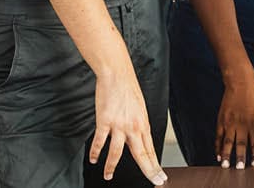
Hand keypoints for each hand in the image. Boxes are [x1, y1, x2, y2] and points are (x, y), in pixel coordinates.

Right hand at [89, 70, 166, 184]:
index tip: (160, 177)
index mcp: (143, 125)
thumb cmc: (128, 90)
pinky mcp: (105, 121)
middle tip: (154, 182)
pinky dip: (96, 152)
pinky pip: (100, 141)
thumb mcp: (139, 110)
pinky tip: (93, 159)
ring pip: (117, 152)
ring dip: (112, 167)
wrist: (118, 75)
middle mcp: (134, 127)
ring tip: (108, 176)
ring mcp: (119, 125)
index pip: (150, 150)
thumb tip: (139, 137)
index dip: (155, 165)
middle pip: (142, 154)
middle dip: (148, 171)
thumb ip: (138, 125)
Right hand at [216, 72, 253, 168]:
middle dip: (241, 157)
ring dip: (226, 154)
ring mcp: (230, 122)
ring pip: (228, 142)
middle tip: (240, 168)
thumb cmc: (253, 97)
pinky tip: (218, 155)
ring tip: (225, 165)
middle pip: (241, 143)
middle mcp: (242, 123)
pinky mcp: (221, 120)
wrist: (240, 82)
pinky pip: (218, 136)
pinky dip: (218, 146)